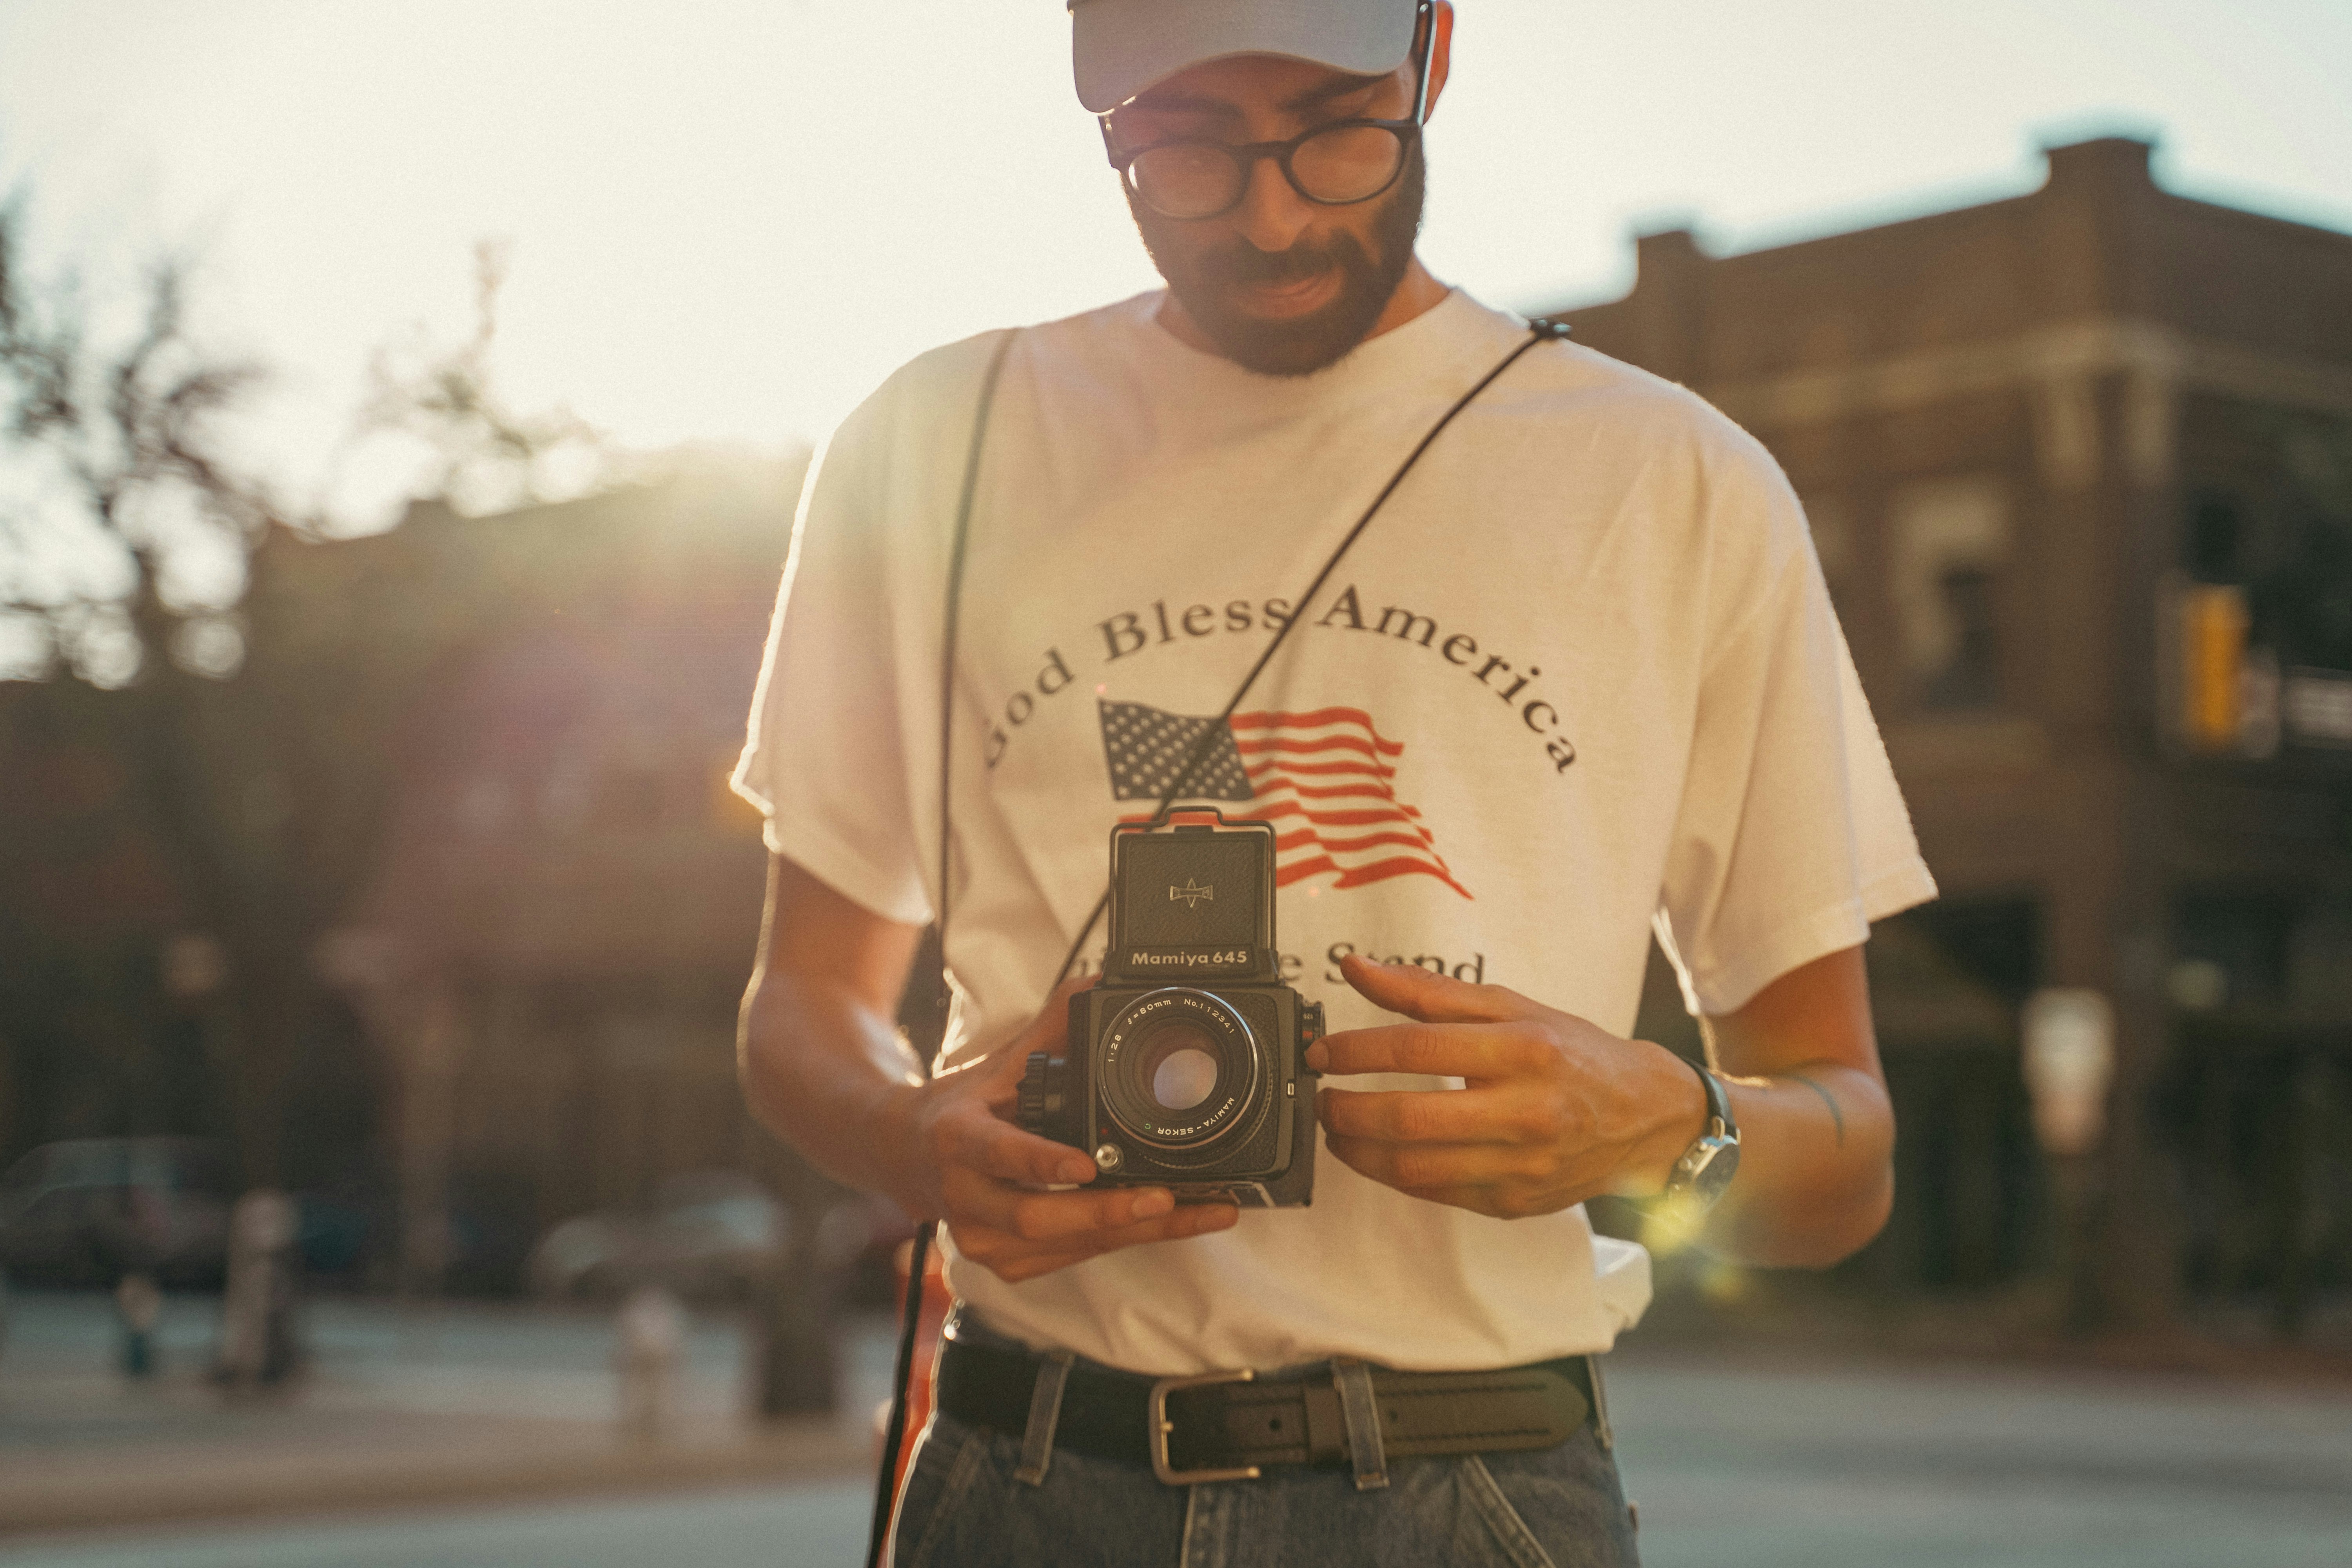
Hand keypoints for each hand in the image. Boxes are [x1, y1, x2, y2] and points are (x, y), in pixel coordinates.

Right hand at [884, 979, 1237, 1281]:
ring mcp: (981, 1238)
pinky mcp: (1005, 1264)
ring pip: (1063, 1245)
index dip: (1041, 1161)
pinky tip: (1169, 1224)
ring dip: (1134, 1232)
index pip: (998, 1152)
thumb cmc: (962, 1107)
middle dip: (1107, 1212)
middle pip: (1037, 1217)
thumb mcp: (999, 1062)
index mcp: (958, 1139)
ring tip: (1199, 1212)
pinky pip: (1070, 1258)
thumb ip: (1054, 1024)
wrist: (905, 1158)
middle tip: (1167, 1198)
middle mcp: (965, 1196)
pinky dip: (1121, 1240)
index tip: (1087, 1165)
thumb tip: (1104, 980)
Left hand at [1305, 955, 1704, 1218]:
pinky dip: (1393, 1175)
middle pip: (1408, 1118)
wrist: (1647, 1118)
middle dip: (1345, 1110)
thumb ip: (1428, 991)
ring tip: (1336, 1129)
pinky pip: (1435, 1194)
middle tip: (1320, 1097)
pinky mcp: (1514, 1202)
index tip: (1322, 1052)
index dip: (1356, 1051)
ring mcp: (1521, 1165)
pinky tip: (1377, 1154)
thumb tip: (1355, 968)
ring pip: (1413, 1168)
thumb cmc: (1575, 1055)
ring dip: (1357, 1151)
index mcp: (1524, 1050)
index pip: (1418, 1048)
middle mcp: (1526, 1111)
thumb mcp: (1511, 1006)